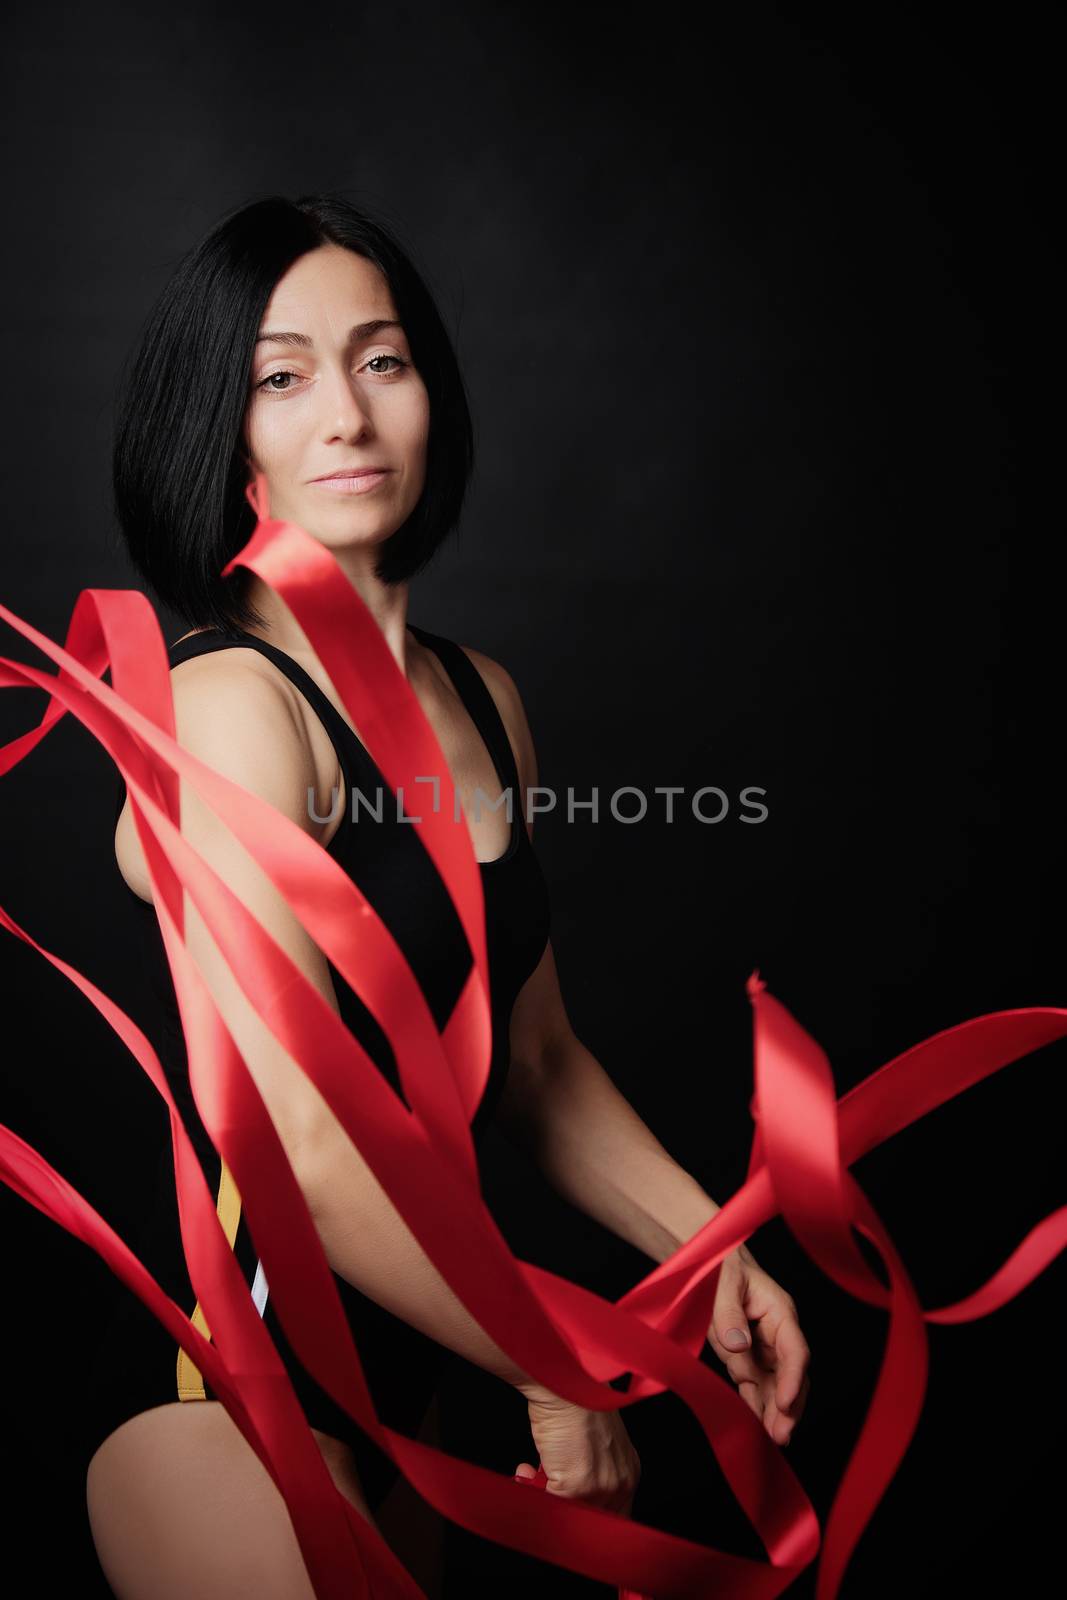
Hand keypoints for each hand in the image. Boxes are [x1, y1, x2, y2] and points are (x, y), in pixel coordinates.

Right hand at [514, 1390, 640, 1514]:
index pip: (615, 1513)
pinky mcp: (577, 1488)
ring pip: (571, 1516)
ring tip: (530, 1476)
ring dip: (545, 1498)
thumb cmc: (574, 1402)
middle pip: (593, 1519)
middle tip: (543, 1490)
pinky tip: (525, 1471)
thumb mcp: (593, 1442)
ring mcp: (600, 1487)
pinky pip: (551, 1507)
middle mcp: (620, 1482)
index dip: (587, 1512)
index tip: (564, 1506)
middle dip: (563, 1507)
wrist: (562, 1384)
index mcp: (628, 1471)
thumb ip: (587, 1473)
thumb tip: (562, 1495)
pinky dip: (531, 1492)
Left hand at [706, 1244, 810, 1446]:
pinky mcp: (747, 1353)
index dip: (793, 1379)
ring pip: (776, 1383)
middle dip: (790, 1405)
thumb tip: (739, 1347)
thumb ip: (729, 1313)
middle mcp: (777, 1331)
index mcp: (779, 1310)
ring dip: (775, 1411)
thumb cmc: (719, 1262)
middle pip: (792, 1374)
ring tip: (773, 1438)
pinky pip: (757, 1382)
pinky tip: (758, 1422)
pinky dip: (758, 1402)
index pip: (795, 1350)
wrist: (706, 1256)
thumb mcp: (722, 1281)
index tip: (785, 1403)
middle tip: (781, 1434)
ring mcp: (763, 1344)